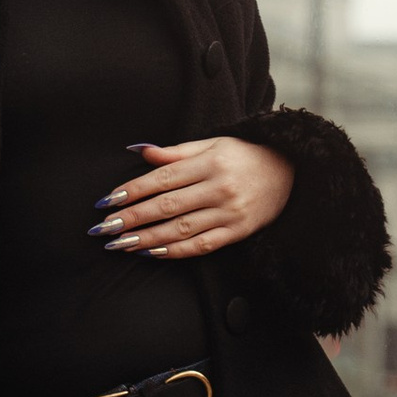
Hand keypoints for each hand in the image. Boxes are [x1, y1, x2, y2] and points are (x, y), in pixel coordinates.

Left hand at [95, 135, 294, 260]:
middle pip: (168, 206)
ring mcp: (230, 212)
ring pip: (182, 229)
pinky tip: (153, 253)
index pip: (163, 178)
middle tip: (105, 228)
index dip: (133, 190)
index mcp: (210, 162)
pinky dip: (177, 251)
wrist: (291, 172)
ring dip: (148, 239)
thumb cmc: (244, 155)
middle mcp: (219, 188)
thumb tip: (139, 150)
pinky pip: (203, 245)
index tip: (108, 201)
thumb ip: (176, 152)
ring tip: (122, 244)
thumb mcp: (213, 144)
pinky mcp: (238, 232)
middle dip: (133, 218)